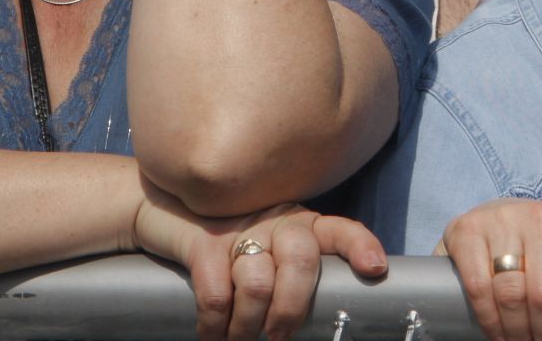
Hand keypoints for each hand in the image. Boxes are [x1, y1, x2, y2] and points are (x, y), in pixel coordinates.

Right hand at [131, 183, 385, 340]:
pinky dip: (214, 326)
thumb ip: (293, 270)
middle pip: (301, 261)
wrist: (166, 213)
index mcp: (301, 225)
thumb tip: (319, 321)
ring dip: (248, 326)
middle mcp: (276, 221)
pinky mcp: (203, 242)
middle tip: (277, 337)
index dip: (359, 246)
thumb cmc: (231, 244)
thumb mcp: (270, 248)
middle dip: (292, 310)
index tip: (374, 269)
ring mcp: (239, 230)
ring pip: (258, 285)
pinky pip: (216, 294)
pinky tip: (211, 334)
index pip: (338, 230)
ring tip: (239, 339)